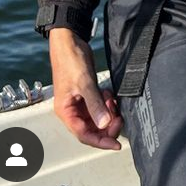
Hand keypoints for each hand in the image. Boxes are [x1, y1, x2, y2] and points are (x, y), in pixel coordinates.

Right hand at [49, 28, 122, 149]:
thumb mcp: (84, 83)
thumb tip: (105, 124)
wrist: (70, 41)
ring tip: (112, 102)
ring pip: (97, 117)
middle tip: (119, 116)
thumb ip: (95, 104)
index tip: (116, 144)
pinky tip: (109, 95)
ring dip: (108, 113)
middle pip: (92, 129)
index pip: (84, 135)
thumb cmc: (71, 61)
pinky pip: (99, 105)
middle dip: (107, 125)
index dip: (101, 141)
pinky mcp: (87, 93)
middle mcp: (72, 110)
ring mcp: (79, 102)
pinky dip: (106, 103)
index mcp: (66, 111)